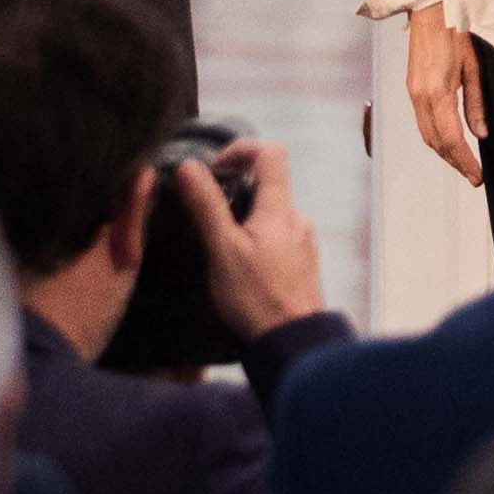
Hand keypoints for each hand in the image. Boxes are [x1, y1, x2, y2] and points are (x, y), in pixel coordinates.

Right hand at [174, 141, 331, 340]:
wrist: (293, 344)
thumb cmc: (257, 298)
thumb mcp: (222, 250)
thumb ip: (207, 207)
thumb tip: (188, 167)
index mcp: (280, 209)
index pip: (270, 153)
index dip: (242, 149)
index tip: (215, 168)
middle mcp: (298, 219)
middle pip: (269, 186)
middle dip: (237, 193)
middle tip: (208, 217)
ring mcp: (304, 243)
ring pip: (272, 216)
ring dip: (246, 221)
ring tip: (220, 250)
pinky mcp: (304, 265)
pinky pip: (279, 240)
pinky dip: (258, 242)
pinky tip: (241, 271)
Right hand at [402, 11, 486, 183]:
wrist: (433, 8)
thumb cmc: (457, 31)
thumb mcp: (474, 67)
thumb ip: (476, 103)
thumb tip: (480, 134)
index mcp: (437, 92)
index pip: (451, 139)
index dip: (465, 161)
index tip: (478, 177)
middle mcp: (420, 96)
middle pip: (435, 142)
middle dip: (455, 162)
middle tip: (474, 177)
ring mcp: (413, 92)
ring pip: (426, 135)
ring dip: (444, 153)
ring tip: (464, 164)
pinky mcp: (412, 87)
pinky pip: (422, 121)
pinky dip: (436, 137)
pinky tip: (449, 141)